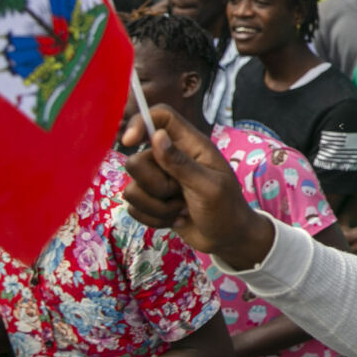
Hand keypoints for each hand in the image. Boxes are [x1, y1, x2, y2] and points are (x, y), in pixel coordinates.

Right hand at [121, 105, 276, 269]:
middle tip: (182, 193)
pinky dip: (154, 219)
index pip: (160, 117)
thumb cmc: (227, 209)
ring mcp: (159, 180)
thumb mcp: (209, 186)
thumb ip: (181, 162)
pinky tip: (176, 219)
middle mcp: (171, 158)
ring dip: (158, 207)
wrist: (228, 239)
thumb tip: (157, 135)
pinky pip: (134, 207)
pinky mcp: (152, 200)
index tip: (128, 142)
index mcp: (191, 145)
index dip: (140, 122)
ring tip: (183, 209)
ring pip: (132, 188)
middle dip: (156, 186)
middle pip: (136, 160)